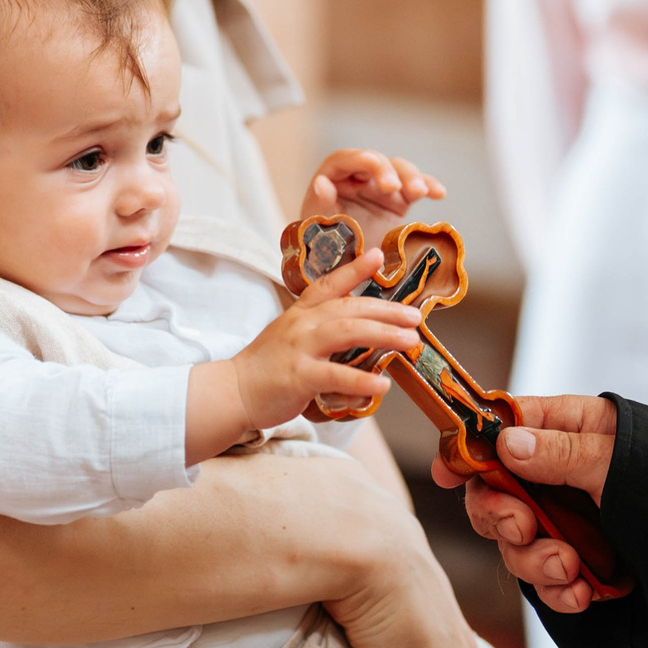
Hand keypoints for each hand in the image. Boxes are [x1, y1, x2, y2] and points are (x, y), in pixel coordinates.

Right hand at [190, 248, 420, 456]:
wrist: (232, 391)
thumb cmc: (267, 367)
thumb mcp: (291, 335)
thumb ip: (322, 330)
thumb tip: (362, 334)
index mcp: (301, 312)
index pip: (330, 284)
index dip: (355, 269)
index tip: (379, 256)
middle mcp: (302, 324)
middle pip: (351, 309)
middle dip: (387, 311)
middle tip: (415, 317)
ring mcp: (300, 348)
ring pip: (348, 333)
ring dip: (384, 335)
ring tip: (411, 341)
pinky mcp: (299, 376)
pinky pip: (336, 376)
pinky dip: (361, 380)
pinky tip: (382, 385)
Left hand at [302, 149, 444, 246]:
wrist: (340, 272)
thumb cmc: (321, 246)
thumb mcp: (317, 228)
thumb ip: (320, 205)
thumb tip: (321, 182)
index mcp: (333, 177)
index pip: (346, 159)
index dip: (362, 160)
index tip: (373, 166)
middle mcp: (358, 177)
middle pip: (377, 162)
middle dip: (387, 171)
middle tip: (393, 188)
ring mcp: (381, 188)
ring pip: (399, 170)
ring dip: (411, 177)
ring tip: (419, 192)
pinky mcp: (399, 201)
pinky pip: (416, 189)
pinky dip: (429, 187)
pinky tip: (439, 193)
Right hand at [433, 394, 617, 613]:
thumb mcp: (626, 464)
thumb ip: (563, 453)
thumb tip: (505, 444)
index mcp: (580, 433)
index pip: (510, 428)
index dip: (474, 446)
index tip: (446, 469)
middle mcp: (570, 480)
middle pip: (498, 490)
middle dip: (501, 513)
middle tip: (524, 527)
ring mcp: (574, 529)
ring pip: (516, 542)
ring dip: (534, 557)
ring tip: (571, 569)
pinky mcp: (582, 575)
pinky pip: (544, 582)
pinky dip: (558, 589)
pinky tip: (586, 593)